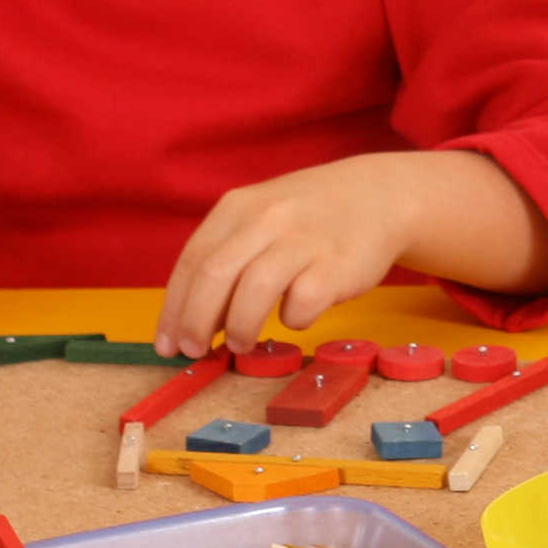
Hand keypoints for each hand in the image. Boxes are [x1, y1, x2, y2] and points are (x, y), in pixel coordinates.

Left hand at [155, 153, 428, 351]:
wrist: (380, 196)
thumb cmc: (309, 218)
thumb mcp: (261, 219)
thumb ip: (227, 258)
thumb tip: (191, 323)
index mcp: (238, 206)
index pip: (192, 262)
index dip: (174, 310)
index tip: (167, 344)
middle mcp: (269, 217)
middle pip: (214, 276)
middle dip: (196, 323)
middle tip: (194, 352)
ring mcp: (305, 239)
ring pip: (254, 290)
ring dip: (239, 327)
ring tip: (240, 343)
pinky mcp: (338, 264)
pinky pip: (303, 303)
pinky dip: (292, 319)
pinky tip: (295, 316)